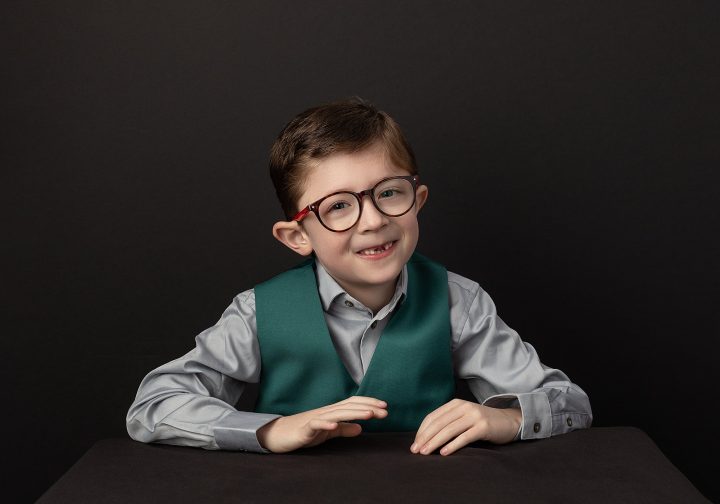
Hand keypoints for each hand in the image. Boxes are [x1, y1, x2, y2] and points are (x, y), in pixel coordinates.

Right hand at [256, 396, 387, 452]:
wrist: (279, 434)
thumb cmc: (304, 432)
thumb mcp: (328, 432)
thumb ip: (343, 429)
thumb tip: (360, 428)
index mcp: (332, 412)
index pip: (353, 404)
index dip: (369, 404)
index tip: (385, 408)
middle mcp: (326, 412)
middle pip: (349, 406)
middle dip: (368, 407)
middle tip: (385, 411)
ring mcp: (315, 419)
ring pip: (337, 413)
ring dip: (354, 413)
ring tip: (369, 414)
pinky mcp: (305, 429)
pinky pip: (316, 425)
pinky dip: (326, 424)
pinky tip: (335, 425)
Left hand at [410, 399, 520, 455]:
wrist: (508, 422)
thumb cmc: (481, 423)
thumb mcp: (463, 417)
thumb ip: (448, 422)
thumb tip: (425, 437)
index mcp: (455, 403)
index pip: (432, 417)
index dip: (422, 431)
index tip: (415, 444)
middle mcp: (463, 407)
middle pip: (439, 423)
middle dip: (425, 437)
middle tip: (416, 451)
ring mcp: (474, 416)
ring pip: (449, 430)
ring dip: (435, 442)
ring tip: (426, 453)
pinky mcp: (483, 426)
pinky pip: (464, 436)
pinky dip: (453, 445)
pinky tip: (444, 453)